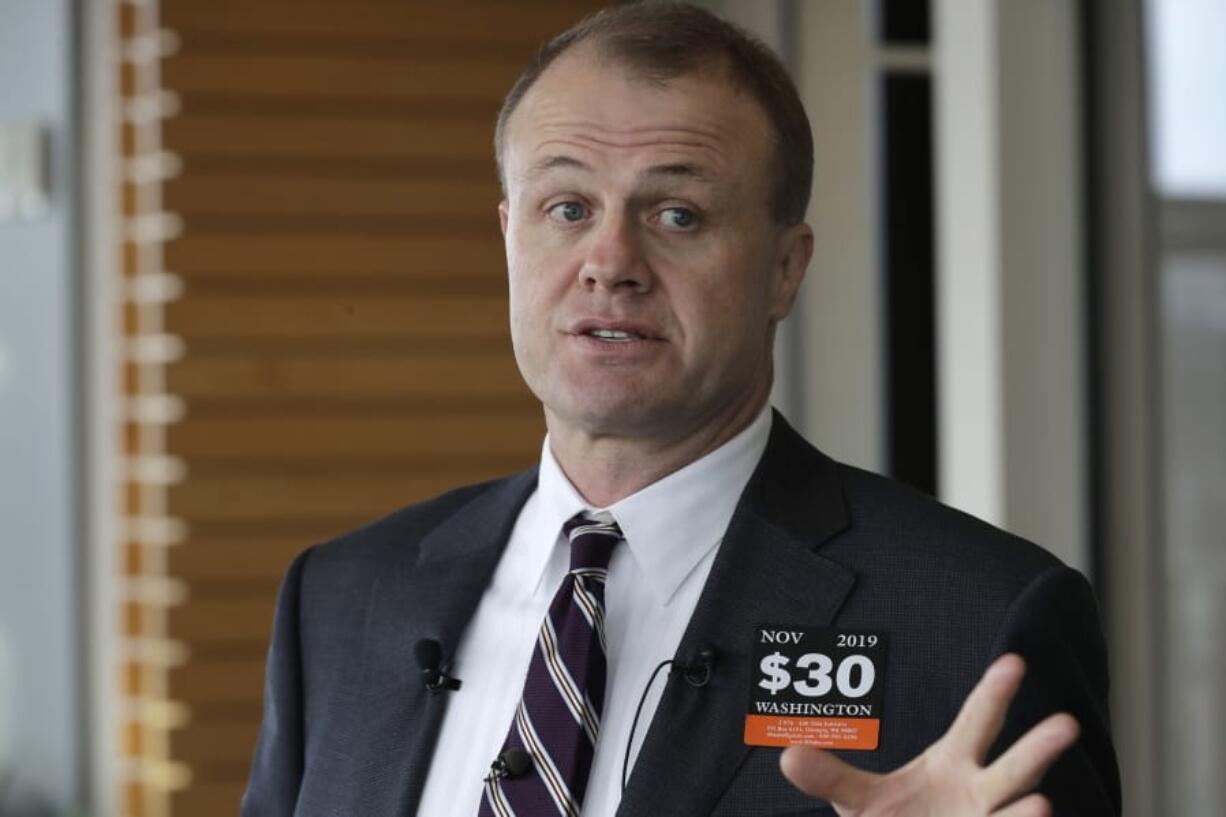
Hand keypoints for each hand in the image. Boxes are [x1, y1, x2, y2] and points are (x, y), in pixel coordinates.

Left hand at [779, 654, 1078, 816]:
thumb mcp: (856, 800)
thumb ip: (827, 777)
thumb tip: (787, 755)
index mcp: (954, 763)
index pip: (977, 720)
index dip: (994, 691)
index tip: (1014, 660)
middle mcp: (980, 794)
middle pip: (1014, 766)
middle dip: (1039, 746)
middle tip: (1068, 722)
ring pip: (1017, 812)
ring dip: (1028, 811)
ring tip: (1042, 803)